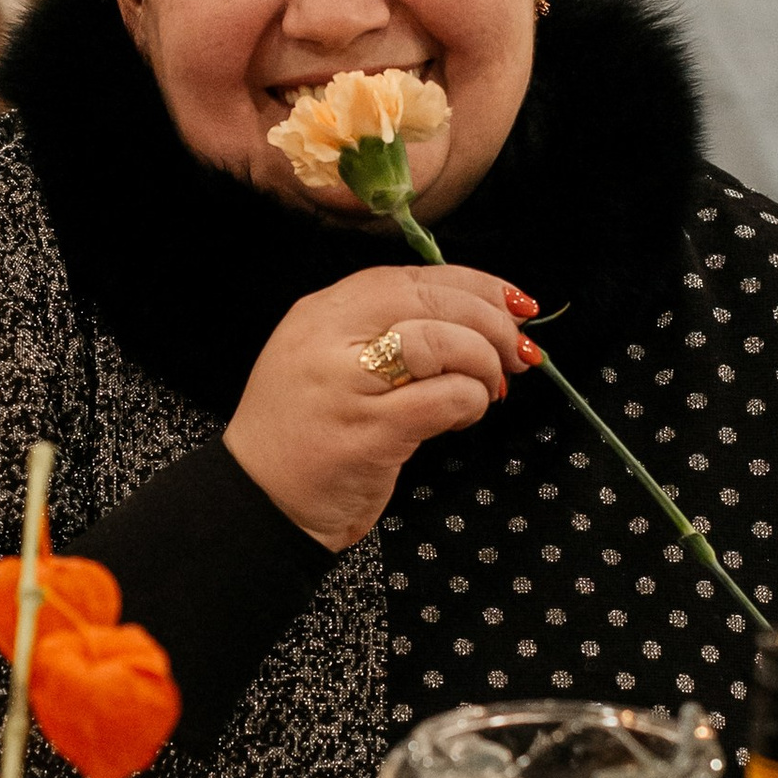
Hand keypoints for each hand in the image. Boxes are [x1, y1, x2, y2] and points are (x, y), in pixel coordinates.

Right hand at [227, 263, 536, 550]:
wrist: (261, 500)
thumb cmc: (306, 431)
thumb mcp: (330, 360)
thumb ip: (386, 330)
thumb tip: (477, 317)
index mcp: (321, 312)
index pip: (409, 277)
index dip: (473, 284)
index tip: (511, 303)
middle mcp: (329, 338)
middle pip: (431, 301)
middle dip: (490, 321)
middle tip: (516, 349)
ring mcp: (348, 385)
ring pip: (443, 344)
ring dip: (483, 363)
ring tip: (489, 387)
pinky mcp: (370, 433)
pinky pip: (445, 399)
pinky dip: (471, 402)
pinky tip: (466, 415)